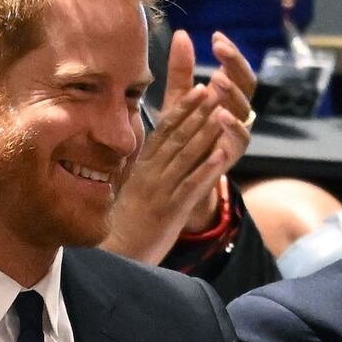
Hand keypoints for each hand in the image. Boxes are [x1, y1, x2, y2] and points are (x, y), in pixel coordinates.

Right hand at [100, 31, 251, 263]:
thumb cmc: (126, 221)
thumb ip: (145, 167)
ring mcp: (160, 190)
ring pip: (184, 156)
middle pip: (176, 137)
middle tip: (216, 89)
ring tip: (223, 112)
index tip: (198, 89)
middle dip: (198, 112)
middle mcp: (150, 173)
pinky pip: (190, 185)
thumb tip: (157, 148)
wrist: (118, 252)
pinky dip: (206, 169)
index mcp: (142, 166)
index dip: (182, 109)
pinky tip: (220, 154)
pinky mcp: (170, 209)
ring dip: (205, 133)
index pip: (163, 131)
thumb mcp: (133, 187)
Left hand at [179, 31, 254, 230]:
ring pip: (244, 111)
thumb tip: (182, 33)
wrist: (177, 174)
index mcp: (227, 97)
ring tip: (218, 80)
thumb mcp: (179, 98)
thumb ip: (181, 69)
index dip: (230, 54)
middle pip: (246, 85)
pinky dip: (233, 128)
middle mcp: (237, 112)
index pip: (235, 70)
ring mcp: (236, 134)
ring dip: (233, 94)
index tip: (216, 36)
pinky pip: (238, 141)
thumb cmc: (182, 132)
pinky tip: (222, 116)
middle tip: (220, 51)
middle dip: (235, 67)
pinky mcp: (231, 155)